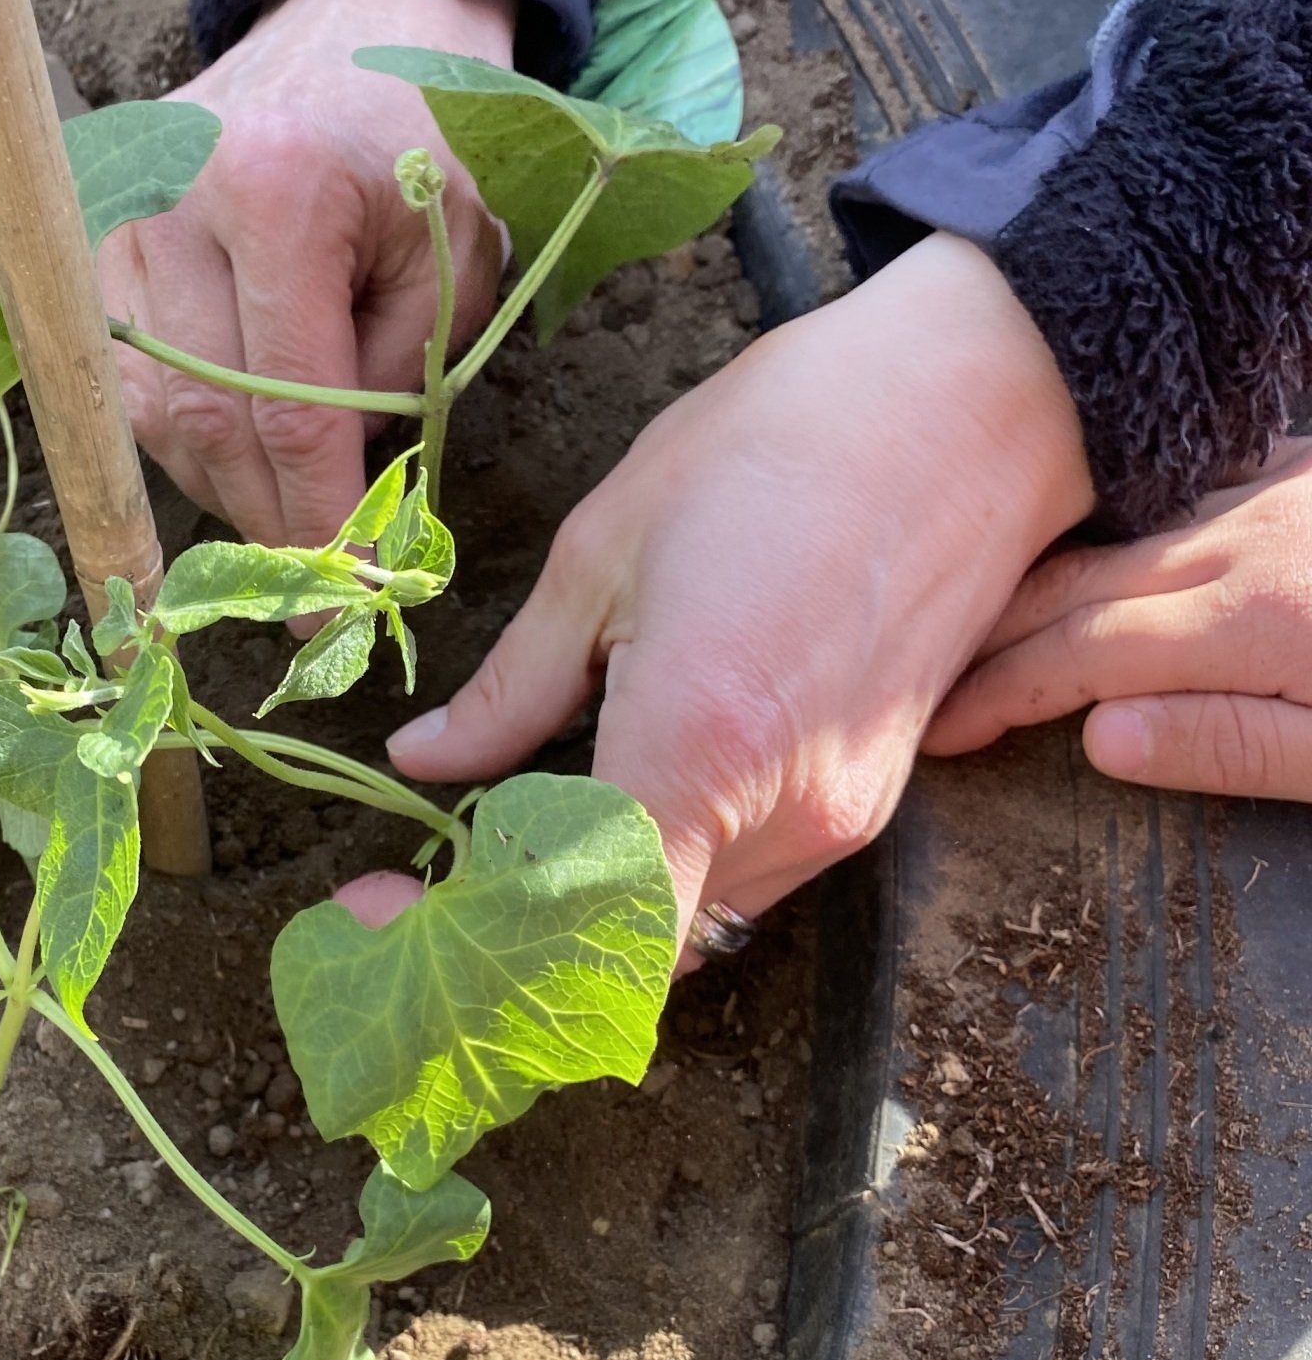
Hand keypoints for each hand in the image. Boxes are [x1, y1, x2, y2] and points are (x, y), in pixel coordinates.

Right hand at [101, 0, 512, 548]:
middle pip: (207, 421)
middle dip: (266, 519)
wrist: (350, 19)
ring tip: (283, 509)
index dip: (315, 519)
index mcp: (277, 191)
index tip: (340, 594)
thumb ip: (401, 378)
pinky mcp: (87, 238)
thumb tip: (341, 498)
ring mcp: (113, 219)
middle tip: (313, 587)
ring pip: (152, 412)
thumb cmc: (420, 141)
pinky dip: (179, 435)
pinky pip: (120, 380)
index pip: (289, 409)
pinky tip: (235, 448)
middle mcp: (171, 201)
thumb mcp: (458, 257)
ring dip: (221, 483)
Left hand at [375, 234, 1093, 949]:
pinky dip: (648, 873)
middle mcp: (780, 819)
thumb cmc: (783, 446)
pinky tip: (595, 802)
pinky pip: (729, 886)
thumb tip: (425, 764)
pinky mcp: (864, 809)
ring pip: (674, 932)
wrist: (978, 405)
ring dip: (576, 907)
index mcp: (698, 749)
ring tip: (499, 832)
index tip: (382, 907)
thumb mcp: (605, 552)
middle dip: (503, 938)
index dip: (467, 950)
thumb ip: (512, 688)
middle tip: (420, 882)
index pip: (575, 934)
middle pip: (616, 954)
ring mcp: (835, 825)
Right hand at [926, 437, 1311, 796]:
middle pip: (1079, 579)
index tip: (944, 728)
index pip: (1086, 650)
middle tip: (932, 677)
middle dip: (993, 631)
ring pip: (1116, 526)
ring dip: (1040, 569)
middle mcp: (1251, 538)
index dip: (1001, 690)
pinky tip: (1080, 540)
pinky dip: (1113, 521)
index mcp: (1261, 619)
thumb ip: (1233, 745)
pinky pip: (1176, 487)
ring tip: (981, 613)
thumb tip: (1102, 739)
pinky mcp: (1300, 471)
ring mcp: (1275, 491)